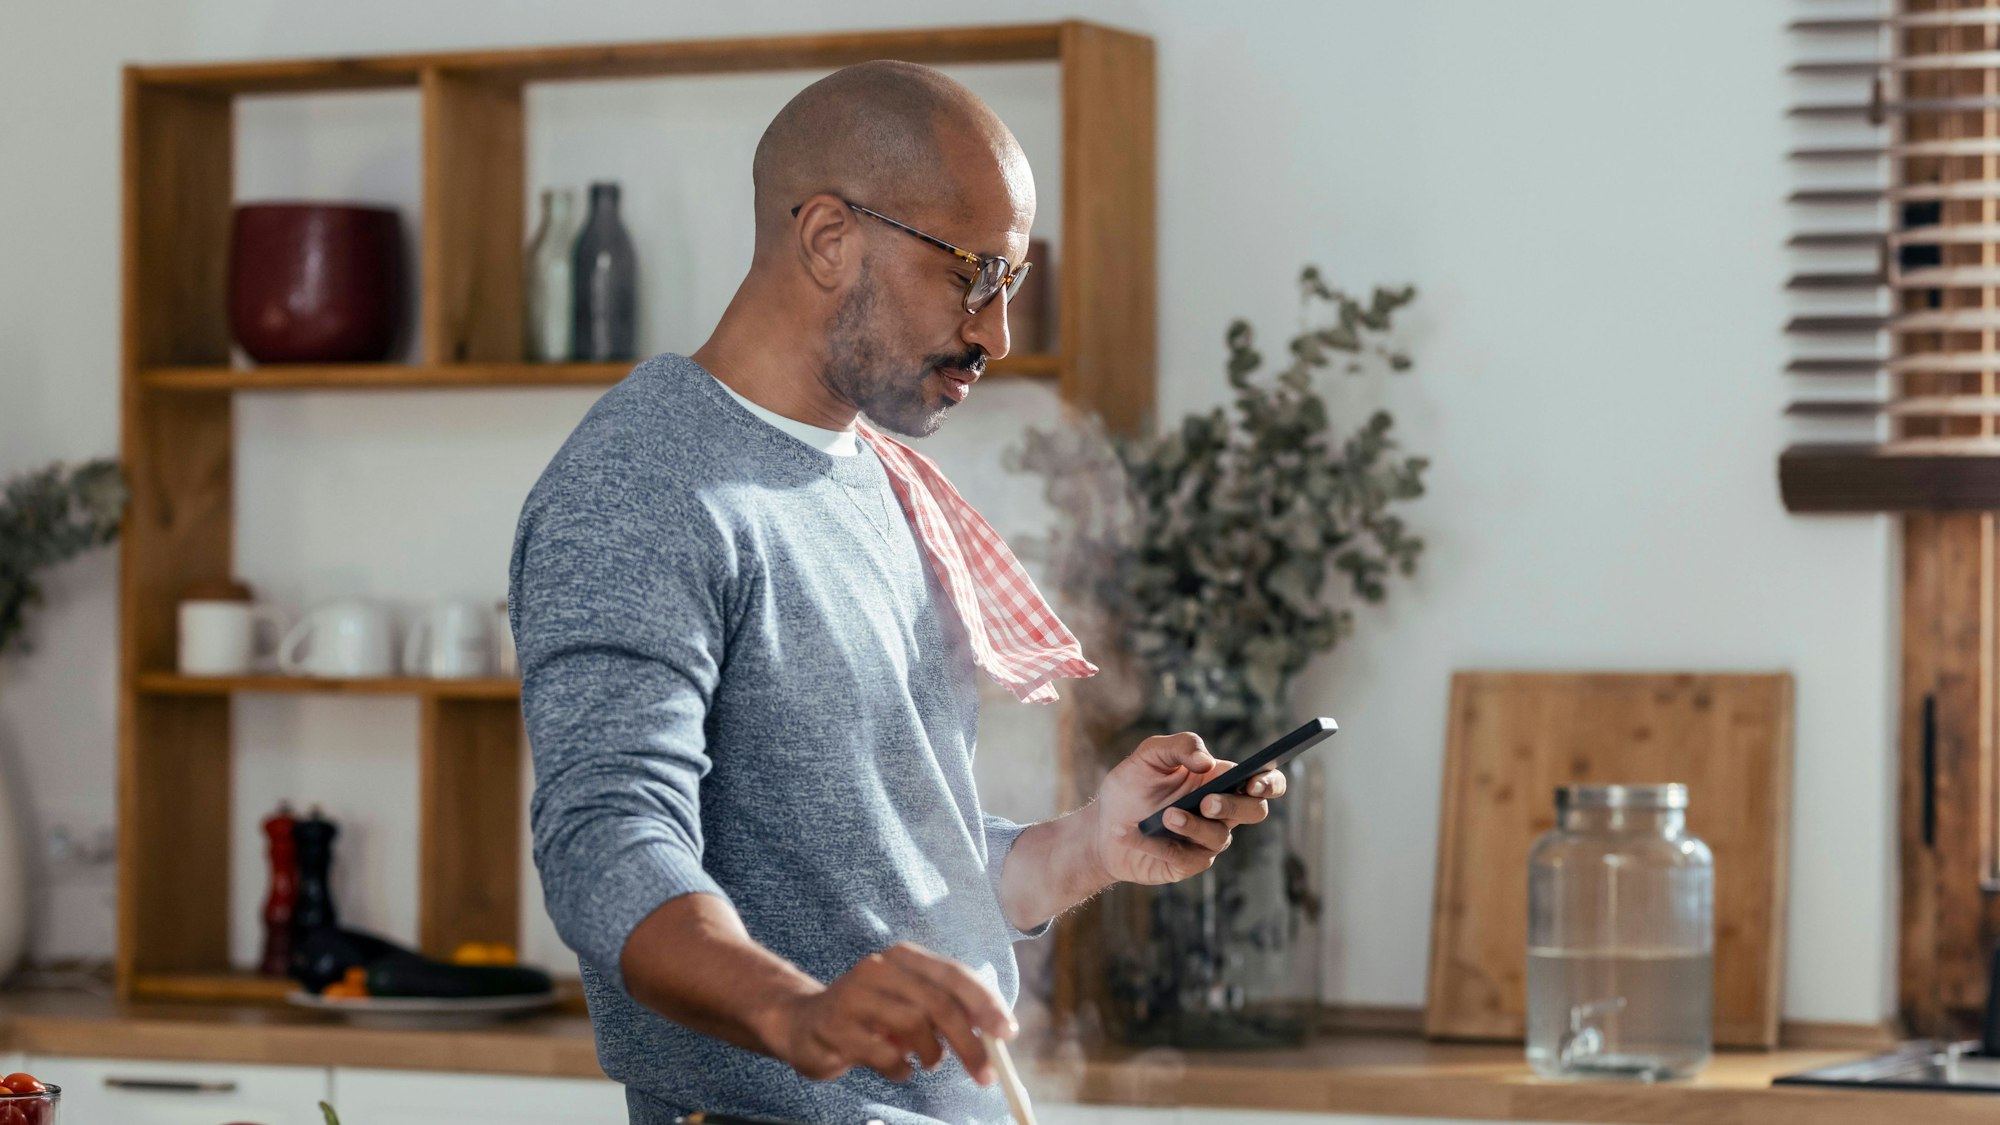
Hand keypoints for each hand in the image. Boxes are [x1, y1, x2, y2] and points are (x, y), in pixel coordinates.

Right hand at [761, 942, 1016, 1086]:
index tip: (1007, 1032)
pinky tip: (897, 1068)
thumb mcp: (909, 1003)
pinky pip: (884, 1054)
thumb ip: (946, 1010)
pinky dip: (901, 1069)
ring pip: (913, 1026)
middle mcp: (879, 969)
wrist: (801, 1021)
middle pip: (938, 1003)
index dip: (985, 1003)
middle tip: (986, 1074)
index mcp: (904, 958)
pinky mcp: (835, 1027)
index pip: (954, 974)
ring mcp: (854, 996)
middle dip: (969, 1042)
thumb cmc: (869, 1015)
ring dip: (932, 1055)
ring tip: (928, 1062)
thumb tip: (994, 1031)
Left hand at [1087, 731, 1288, 885]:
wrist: (1102, 825)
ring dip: (1194, 826)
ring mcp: (1206, 840)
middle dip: (1234, 806)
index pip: (1265, 781)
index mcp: (1220, 779)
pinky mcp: (1188, 864)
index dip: (1270, 782)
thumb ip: (1180, 746)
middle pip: (1254, 811)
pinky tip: (1137, 834)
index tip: (1255, 781)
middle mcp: (1221, 811)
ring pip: (1219, 837)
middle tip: (1207, 801)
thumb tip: (1207, 762)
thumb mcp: (1149, 755)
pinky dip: (1162, 845)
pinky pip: (1188, 858)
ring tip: (1167, 816)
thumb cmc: (1130, 786)